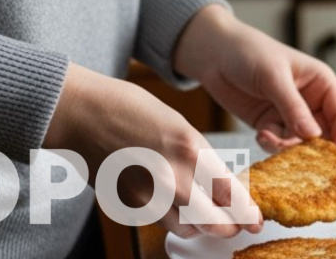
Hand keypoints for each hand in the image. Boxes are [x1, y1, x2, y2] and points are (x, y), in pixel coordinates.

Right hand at [43, 64, 261, 238]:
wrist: (81, 112)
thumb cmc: (126, 107)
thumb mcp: (175, 123)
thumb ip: (197, 153)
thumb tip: (216, 178)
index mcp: (191, 147)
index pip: (230, 191)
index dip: (246, 210)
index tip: (254, 217)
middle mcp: (173, 176)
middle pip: (215, 221)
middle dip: (231, 226)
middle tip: (239, 226)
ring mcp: (149, 194)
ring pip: (188, 228)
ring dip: (201, 226)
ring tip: (206, 217)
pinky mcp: (129, 204)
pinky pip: (162, 222)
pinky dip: (174, 220)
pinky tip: (177, 208)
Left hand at [174, 4, 335, 152]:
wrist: (213, 53)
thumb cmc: (249, 52)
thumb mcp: (273, 76)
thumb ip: (293, 106)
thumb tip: (314, 136)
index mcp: (320, 83)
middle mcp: (309, 101)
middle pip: (325, 135)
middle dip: (314, 150)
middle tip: (302, 162)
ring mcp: (289, 114)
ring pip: (300, 144)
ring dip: (287, 148)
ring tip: (268, 137)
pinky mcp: (269, 124)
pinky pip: (278, 144)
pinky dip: (271, 145)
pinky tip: (260, 134)